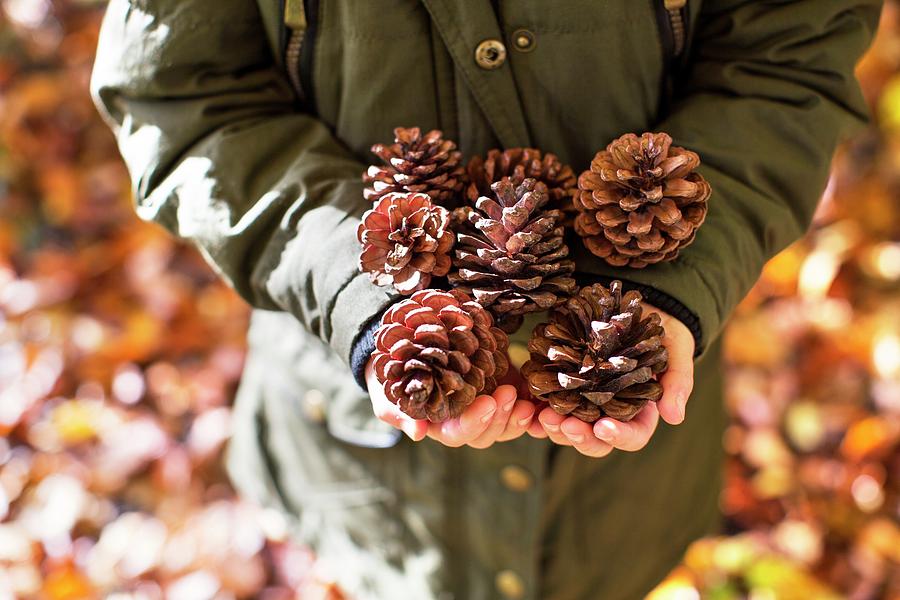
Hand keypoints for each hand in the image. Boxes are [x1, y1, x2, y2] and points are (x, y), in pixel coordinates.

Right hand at [366, 357, 536, 447]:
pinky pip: (519, 402)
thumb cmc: (389, 371)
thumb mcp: (386, 389)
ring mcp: (483, 404)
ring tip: (523, 396)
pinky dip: (529, 401)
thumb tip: (419, 434)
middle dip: (500, 418)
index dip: (474, 423)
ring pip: (506, 423)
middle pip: (487, 433)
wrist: (403, 343)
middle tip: (508, 394)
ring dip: (517, 414)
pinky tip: (535, 392)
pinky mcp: (497, 385)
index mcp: (438, 425)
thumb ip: (398, 412)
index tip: (486, 404)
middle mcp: (463, 419)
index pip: (458, 434)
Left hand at [528, 305, 694, 457]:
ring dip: (555, 427)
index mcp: (640, 412)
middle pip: (595, 440)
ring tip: (544, 415)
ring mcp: (585, 402)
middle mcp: (611, 413)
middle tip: (562, 424)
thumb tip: (674, 417)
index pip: (632, 437)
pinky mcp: (564, 386)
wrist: (631, 307)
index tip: (602, 426)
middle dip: (578, 437)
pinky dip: (538, 411)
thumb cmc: (660, 330)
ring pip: (569, 428)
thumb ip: (678, 379)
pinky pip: (549, 405)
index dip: (618, 437)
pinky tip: (529, 408)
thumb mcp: (675, 348)